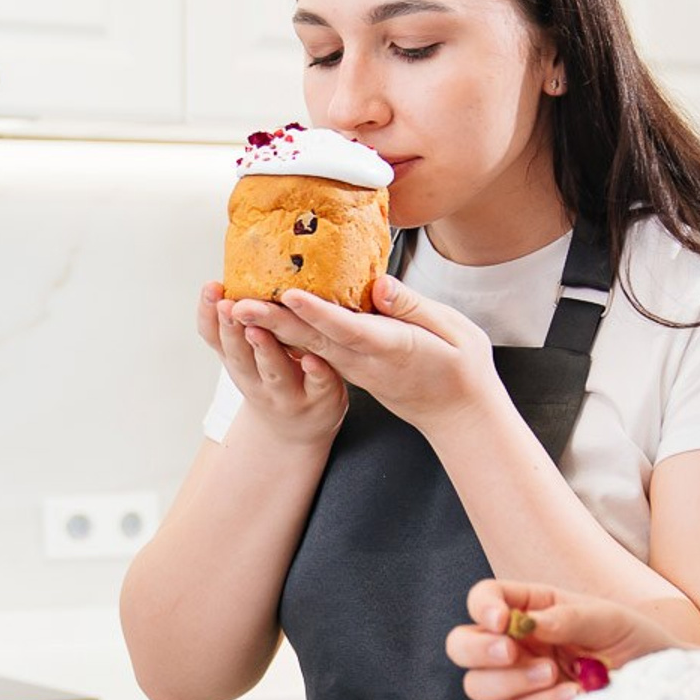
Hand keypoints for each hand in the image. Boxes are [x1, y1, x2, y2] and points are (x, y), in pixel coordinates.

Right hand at [198, 281, 345, 446]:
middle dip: (233, 331)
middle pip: (241, 357)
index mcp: (239, 364)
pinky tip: (312, 359)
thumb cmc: (269, 381)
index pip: (219, 340)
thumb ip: (226, 328)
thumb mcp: (242, 358)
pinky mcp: (321, 398)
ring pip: (275, 372)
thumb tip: (214, 284)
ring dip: (265, 351)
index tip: (212, 288)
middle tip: (228, 305)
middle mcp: (257, 380)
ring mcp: (288, 392)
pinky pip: (317, 385)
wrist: (297, 429)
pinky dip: (314, 373)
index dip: (211, 316)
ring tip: (258, 329)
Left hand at [227, 275, 501, 433]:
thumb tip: (380, 285)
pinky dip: (288, 336)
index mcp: (392, 349)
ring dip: (271, 330)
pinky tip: (265, 321)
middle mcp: (365, 363)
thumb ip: (413, 307)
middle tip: (237, 304)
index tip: (290, 295)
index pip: (348, 329)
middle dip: (273, 322)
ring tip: (237, 309)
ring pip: (307, 347)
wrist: (459, 414)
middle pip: (313, 340)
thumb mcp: (454, 332)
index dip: (317, 312)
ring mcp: (355, 369)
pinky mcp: (352, 369)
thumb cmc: (462, 369)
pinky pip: (315, 351)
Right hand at [445, 580, 681, 699]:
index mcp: (529, 610)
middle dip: (477, 649)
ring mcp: (522, 685)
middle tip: (509, 651)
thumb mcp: (610, 618)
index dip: (482, 607)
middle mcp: (517, 646)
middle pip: (462, 646)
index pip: (485, 600)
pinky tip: (575, 695)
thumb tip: (527, 624)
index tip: (502, 620)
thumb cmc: (637, 641)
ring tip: (552, 674)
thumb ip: (567, 617)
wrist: (667, 687)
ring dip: (509, 680)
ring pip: (479, 685)